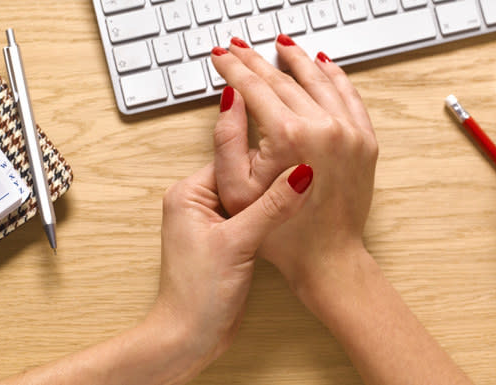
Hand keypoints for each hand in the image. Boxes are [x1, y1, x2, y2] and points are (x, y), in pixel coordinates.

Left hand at [149, 160, 312, 374]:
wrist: (190, 337)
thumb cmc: (198, 293)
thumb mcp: (237, 243)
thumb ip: (270, 207)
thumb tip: (302, 175)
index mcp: (188, 194)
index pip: (233, 161)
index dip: (265, 161)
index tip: (298, 157)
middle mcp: (197, 203)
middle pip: (244, 177)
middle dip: (273, 179)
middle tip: (308, 175)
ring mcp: (213, 222)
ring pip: (252, 198)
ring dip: (275, 199)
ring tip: (305, 194)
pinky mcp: (228, 240)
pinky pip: (254, 216)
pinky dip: (273, 216)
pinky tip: (293, 217)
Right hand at [210, 36, 377, 289]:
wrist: (327, 257)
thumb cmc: (280, 230)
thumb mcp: (236, 188)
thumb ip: (226, 137)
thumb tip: (232, 94)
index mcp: (289, 135)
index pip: (255, 87)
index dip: (233, 68)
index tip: (222, 55)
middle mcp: (323, 126)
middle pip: (284, 80)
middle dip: (258, 61)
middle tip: (241, 46)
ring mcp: (349, 131)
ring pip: (319, 80)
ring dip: (298, 60)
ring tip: (281, 45)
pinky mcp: (366, 140)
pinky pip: (350, 96)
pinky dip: (335, 76)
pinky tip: (322, 63)